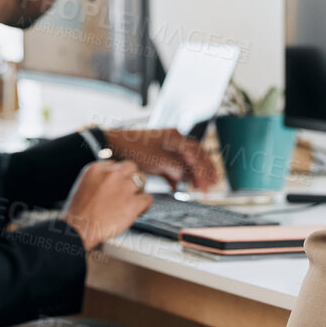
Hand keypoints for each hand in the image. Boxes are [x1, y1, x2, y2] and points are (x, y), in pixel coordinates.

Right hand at [63, 159, 151, 251]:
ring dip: (140, 188)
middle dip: (131, 177)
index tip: (118, 183)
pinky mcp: (133, 203)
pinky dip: (145, 204)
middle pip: (131, 167)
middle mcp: (112, 174)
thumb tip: (110, 181)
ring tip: (135, 197)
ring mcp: (124, 187)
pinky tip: (140, 209)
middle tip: (129, 188)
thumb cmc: (79, 213)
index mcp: (98, 169)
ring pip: (142, 179)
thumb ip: (98, 179)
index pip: (116, 164)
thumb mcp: (83, 186)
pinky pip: (148, 198)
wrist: (80, 229)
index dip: (118, 175)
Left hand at [105, 127, 220, 191]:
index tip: (208, 185)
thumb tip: (183, 176)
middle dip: (205, 171)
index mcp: (175, 137)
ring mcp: (166, 149)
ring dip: (194, 175)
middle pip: (196, 156)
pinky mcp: (158, 158)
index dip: (204, 170)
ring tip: (200, 188)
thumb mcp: (156, 158)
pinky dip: (178, 178)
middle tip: (212, 185)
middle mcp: (174, 141)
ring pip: (186, 163)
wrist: (113, 146)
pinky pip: (174, 168)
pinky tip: (179, 189)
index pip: (197, 154)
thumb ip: (174, 166)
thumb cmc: (133, 148)